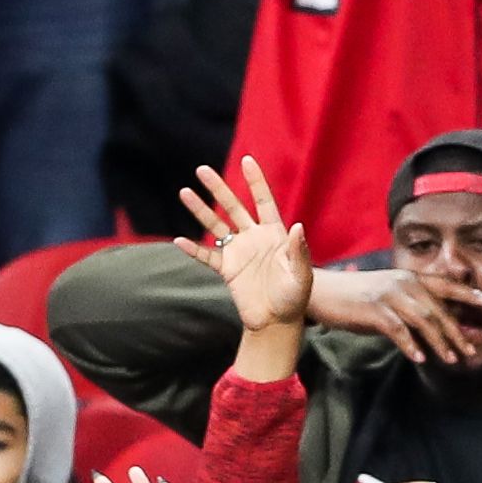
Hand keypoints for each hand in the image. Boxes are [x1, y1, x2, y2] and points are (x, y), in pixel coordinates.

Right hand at [174, 158, 310, 333]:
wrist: (277, 322)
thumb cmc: (295, 298)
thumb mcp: (302, 274)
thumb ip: (299, 251)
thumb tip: (298, 226)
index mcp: (274, 234)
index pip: (263, 201)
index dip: (255, 181)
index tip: (247, 160)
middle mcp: (254, 239)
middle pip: (233, 207)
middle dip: (218, 188)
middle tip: (201, 169)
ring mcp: (239, 253)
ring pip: (216, 226)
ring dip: (200, 210)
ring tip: (184, 192)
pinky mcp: (227, 270)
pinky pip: (207, 256)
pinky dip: (193, 250)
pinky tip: (179, 241)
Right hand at [308, 267, 481, 365]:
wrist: (322, 292)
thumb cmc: (356, 297)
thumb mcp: (388, 296)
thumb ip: (411, 306)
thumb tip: (434, 326)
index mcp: (409, 278)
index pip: (445, 285)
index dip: (467, 294)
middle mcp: (403, 284)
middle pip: (438, 309)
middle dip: (457, 332)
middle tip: (471, 351)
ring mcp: (389, 296)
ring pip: (423, 320)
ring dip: (439, 342)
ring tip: (451, 360)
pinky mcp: (374, 310)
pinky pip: (398, 330)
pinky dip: (410, 345)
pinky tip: (420, 359)